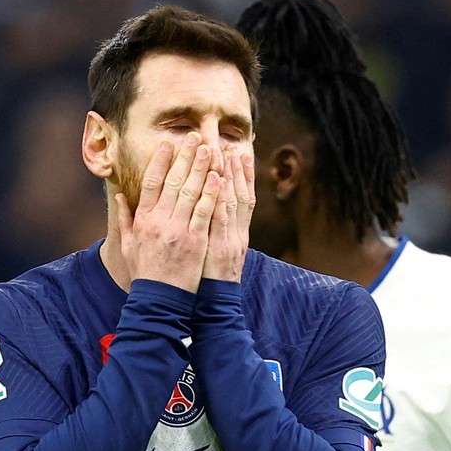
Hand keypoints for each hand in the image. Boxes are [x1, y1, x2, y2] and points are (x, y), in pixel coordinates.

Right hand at [115, 133, 221, 292]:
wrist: (159, 300)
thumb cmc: (145, 272)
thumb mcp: (128, 245)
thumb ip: (125, 218)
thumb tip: (120, 195)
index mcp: (144, 220)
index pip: (151, 182)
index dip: (161, 161)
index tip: (168, 144)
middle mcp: (160, 221)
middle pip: (174, 181)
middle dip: (185, 157)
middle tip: (195, 137)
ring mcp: (179, 230)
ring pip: (191, 192)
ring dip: (201, 168)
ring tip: (210, 148)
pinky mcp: (196, 241)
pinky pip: (205, 212)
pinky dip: (212, 193)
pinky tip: (218, 177)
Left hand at [201, 147, 255, 281]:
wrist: (216, 306)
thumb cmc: (210, 282)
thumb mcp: (216, 255)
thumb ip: (213, 233)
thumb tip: (209, 216)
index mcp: (236, 234)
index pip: (242, 200)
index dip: (241, 177)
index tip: (236, 154)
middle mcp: (237, 233)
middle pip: (239, 195)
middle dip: (236, 170)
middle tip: (231, 145)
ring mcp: (230, 239)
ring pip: (233, 201)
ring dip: (230, 176)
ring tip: (226, 153)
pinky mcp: (220, 247)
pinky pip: (220, 218)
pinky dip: (219, 198)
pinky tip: (217, 180)